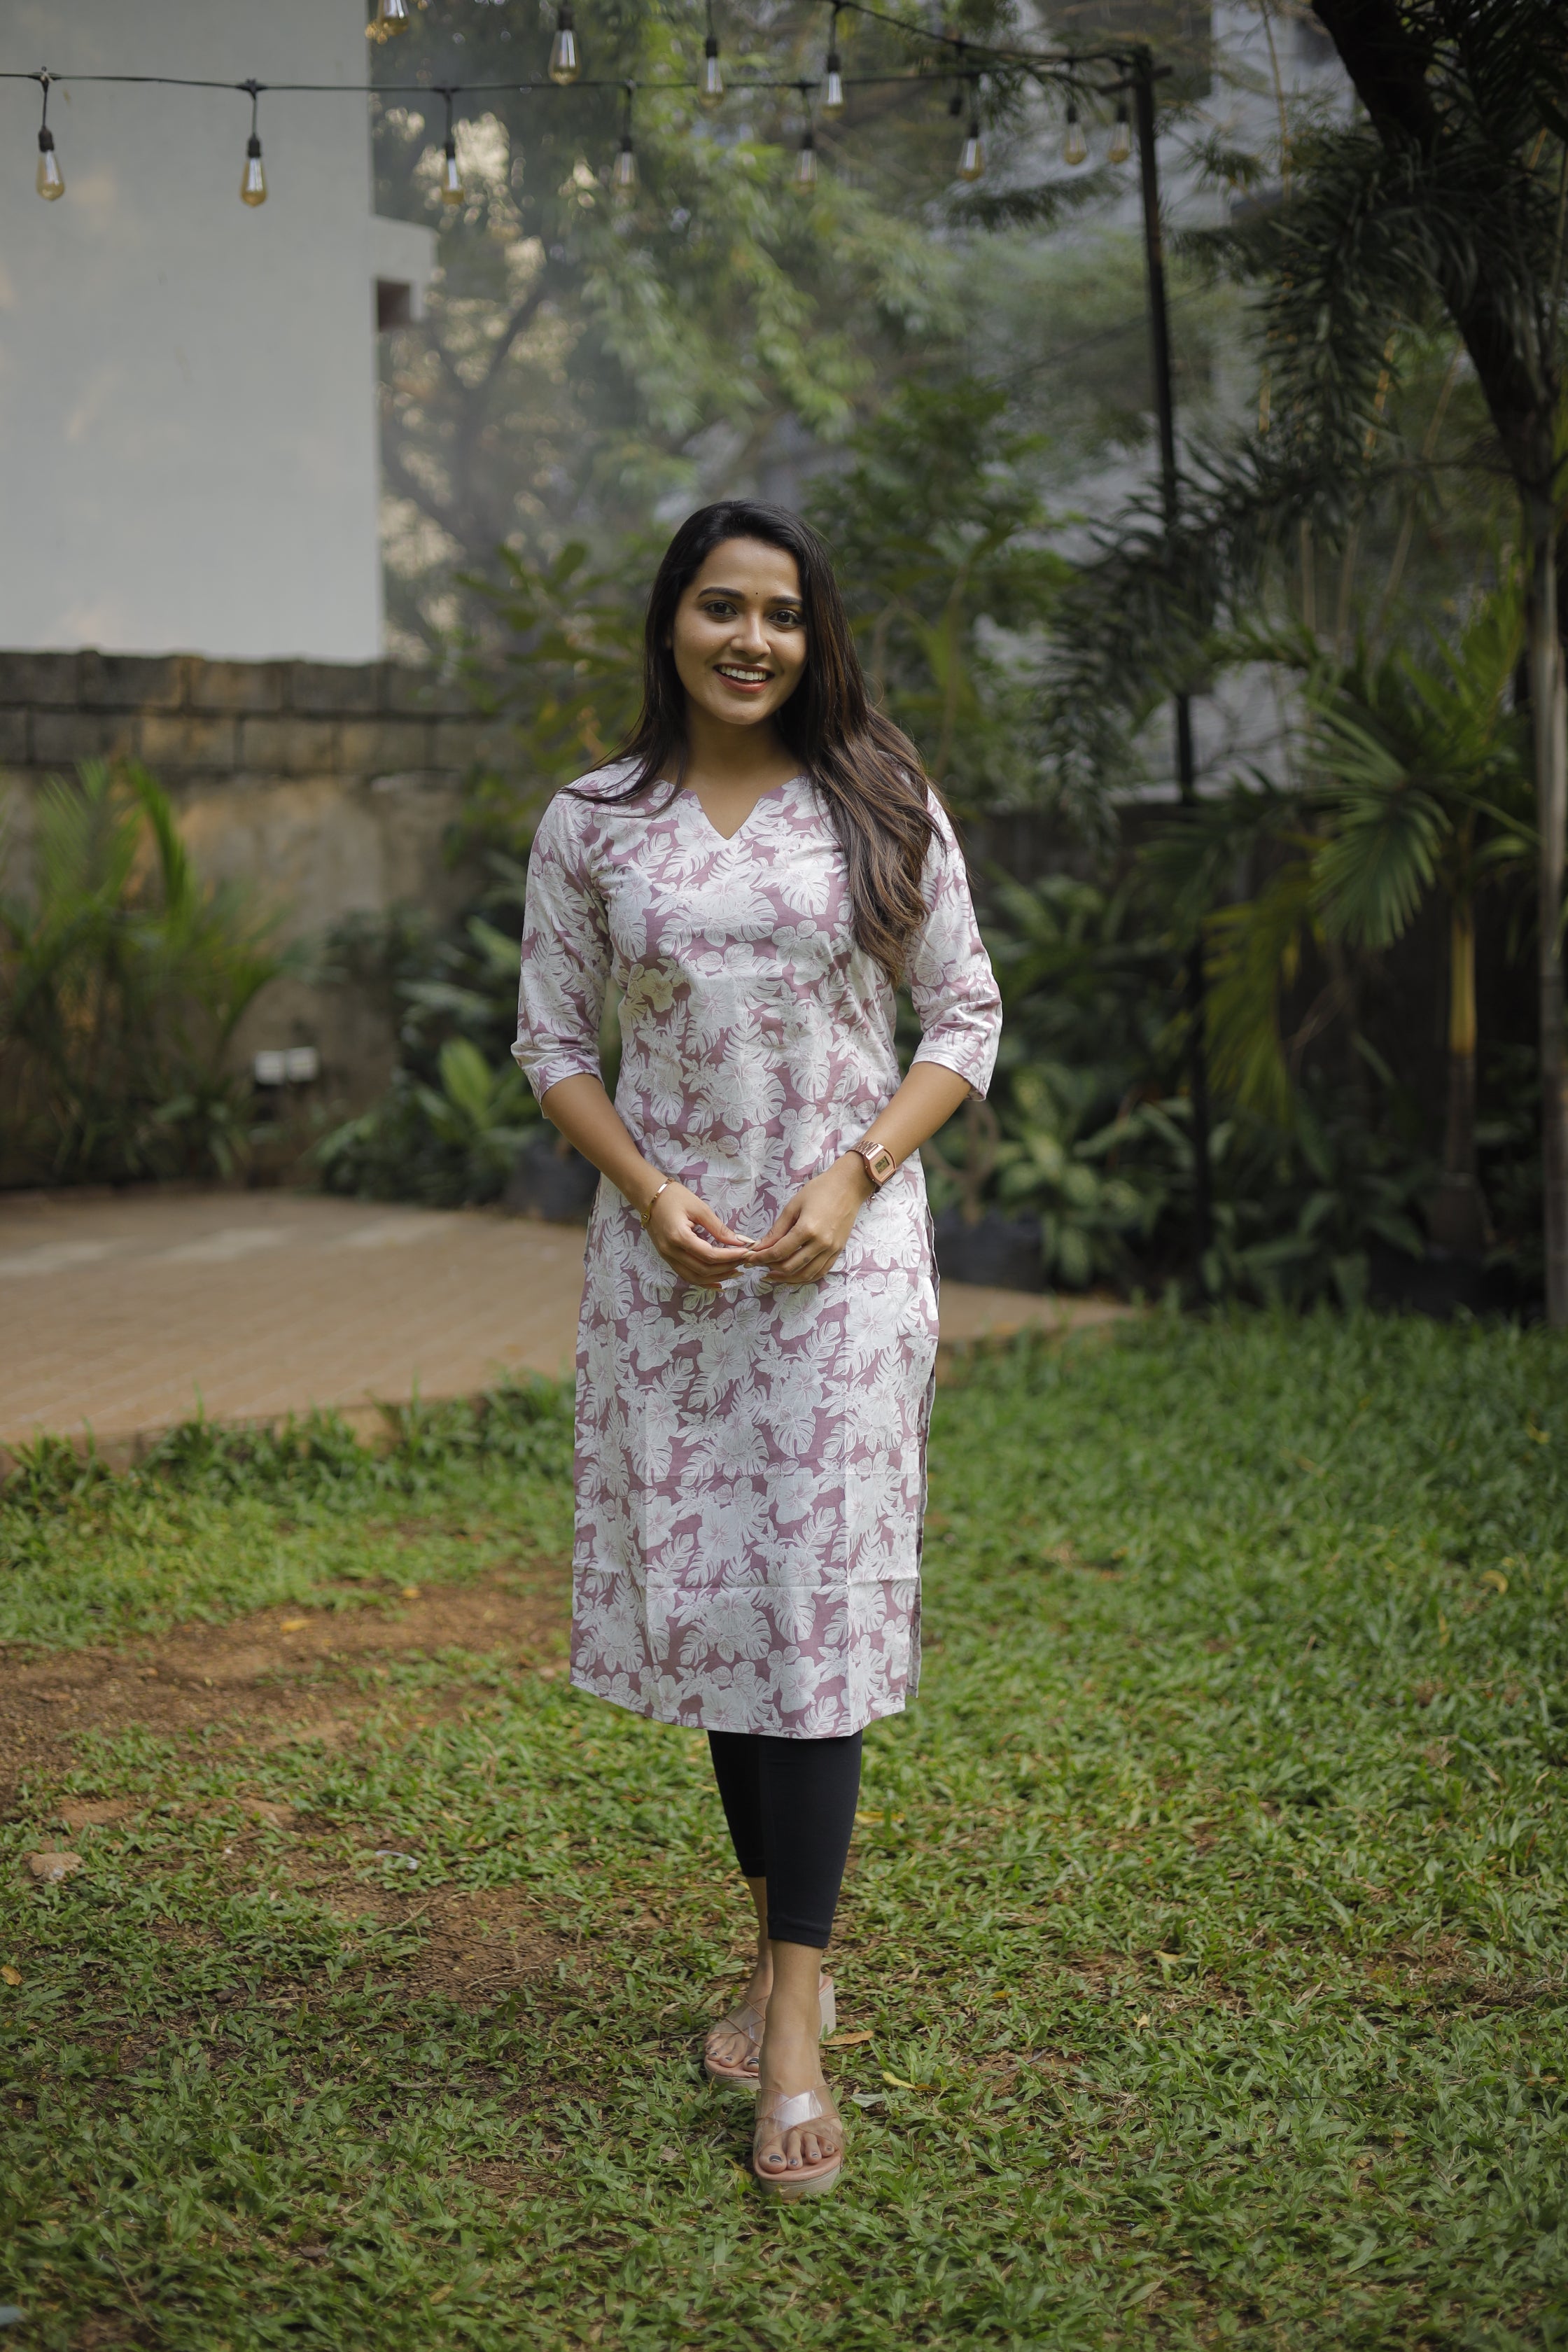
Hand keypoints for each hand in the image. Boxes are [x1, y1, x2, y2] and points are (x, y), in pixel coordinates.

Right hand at [647, 1181, 754, 1289]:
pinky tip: (718, 1281)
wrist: (648, 1196)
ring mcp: (667, 1257)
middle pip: (703, 1270)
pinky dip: (703, 1280)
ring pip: (694, 1277)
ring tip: (735, 1271)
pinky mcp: (667, 1258)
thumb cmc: (674, 1197)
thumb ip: (719, 1228)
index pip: (709, 1255)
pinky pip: (686, 1275)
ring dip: (716, 1277)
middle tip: (744, 1260)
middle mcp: (671, 1251)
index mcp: (679, 1237)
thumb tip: (739, 1242)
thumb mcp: (699, 1208)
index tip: (746, 1252)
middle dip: (726, 1267)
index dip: (730, 1256)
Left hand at [745, 1157, 874, 1286]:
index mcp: (807, 1229)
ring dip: (786, 1278)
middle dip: (770, 1268)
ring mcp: (831, 1250)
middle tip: (759, 1264)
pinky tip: (793, 1276)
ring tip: (773, 1275)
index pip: (778, 1252)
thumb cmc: (820, 1190)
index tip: (749, 1259)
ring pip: (806, 1275)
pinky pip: (820, 1272)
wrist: (848, 1186)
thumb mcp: (793, 1206)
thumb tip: (760, 1247)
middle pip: (790, 1267)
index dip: (761, 1258)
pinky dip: (805, 1278)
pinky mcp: (838, 1252)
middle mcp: (820, 1243)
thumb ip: (776, 1230)